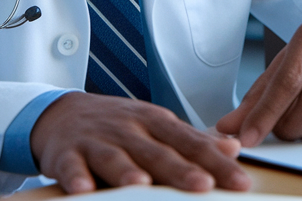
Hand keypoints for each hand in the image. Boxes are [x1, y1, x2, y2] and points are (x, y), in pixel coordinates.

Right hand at [29, 92, 251, 193]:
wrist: (61, 113)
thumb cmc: (116, 126)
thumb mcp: (155, 126)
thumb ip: (192, 140)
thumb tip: (233, 148)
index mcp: (154, 123)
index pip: (190, 144)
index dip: (215, 163)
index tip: (240, 182)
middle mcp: (128, 130)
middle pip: (156, 152)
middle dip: (180, 169)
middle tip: (203, 185)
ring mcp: (96, 141)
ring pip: (114, 157)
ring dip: (127, 171)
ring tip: (141, 185)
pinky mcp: (66, 153)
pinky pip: (70, 166)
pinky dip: (75, 176)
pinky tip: (83, 189)